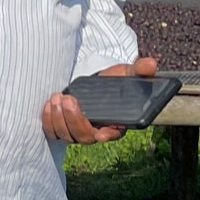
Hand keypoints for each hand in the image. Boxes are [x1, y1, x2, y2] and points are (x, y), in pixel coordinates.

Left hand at [44, 56, 159, 143]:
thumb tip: (152, 63)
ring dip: (59, 118)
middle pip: (85, 136)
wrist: (94, 82)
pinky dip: (48, 120)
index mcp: (118, 122)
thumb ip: (139, 69)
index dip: (107, 135)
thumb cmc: (112, 80)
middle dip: (74, 119)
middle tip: (69, 99)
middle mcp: (97, 130)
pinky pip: (53, 132)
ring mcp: (78, 130)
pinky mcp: (63, 126)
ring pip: (67, 135)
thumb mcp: (126, 72)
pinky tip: (49, 104)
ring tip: (58, 97)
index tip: (101, 134)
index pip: (114, 133)